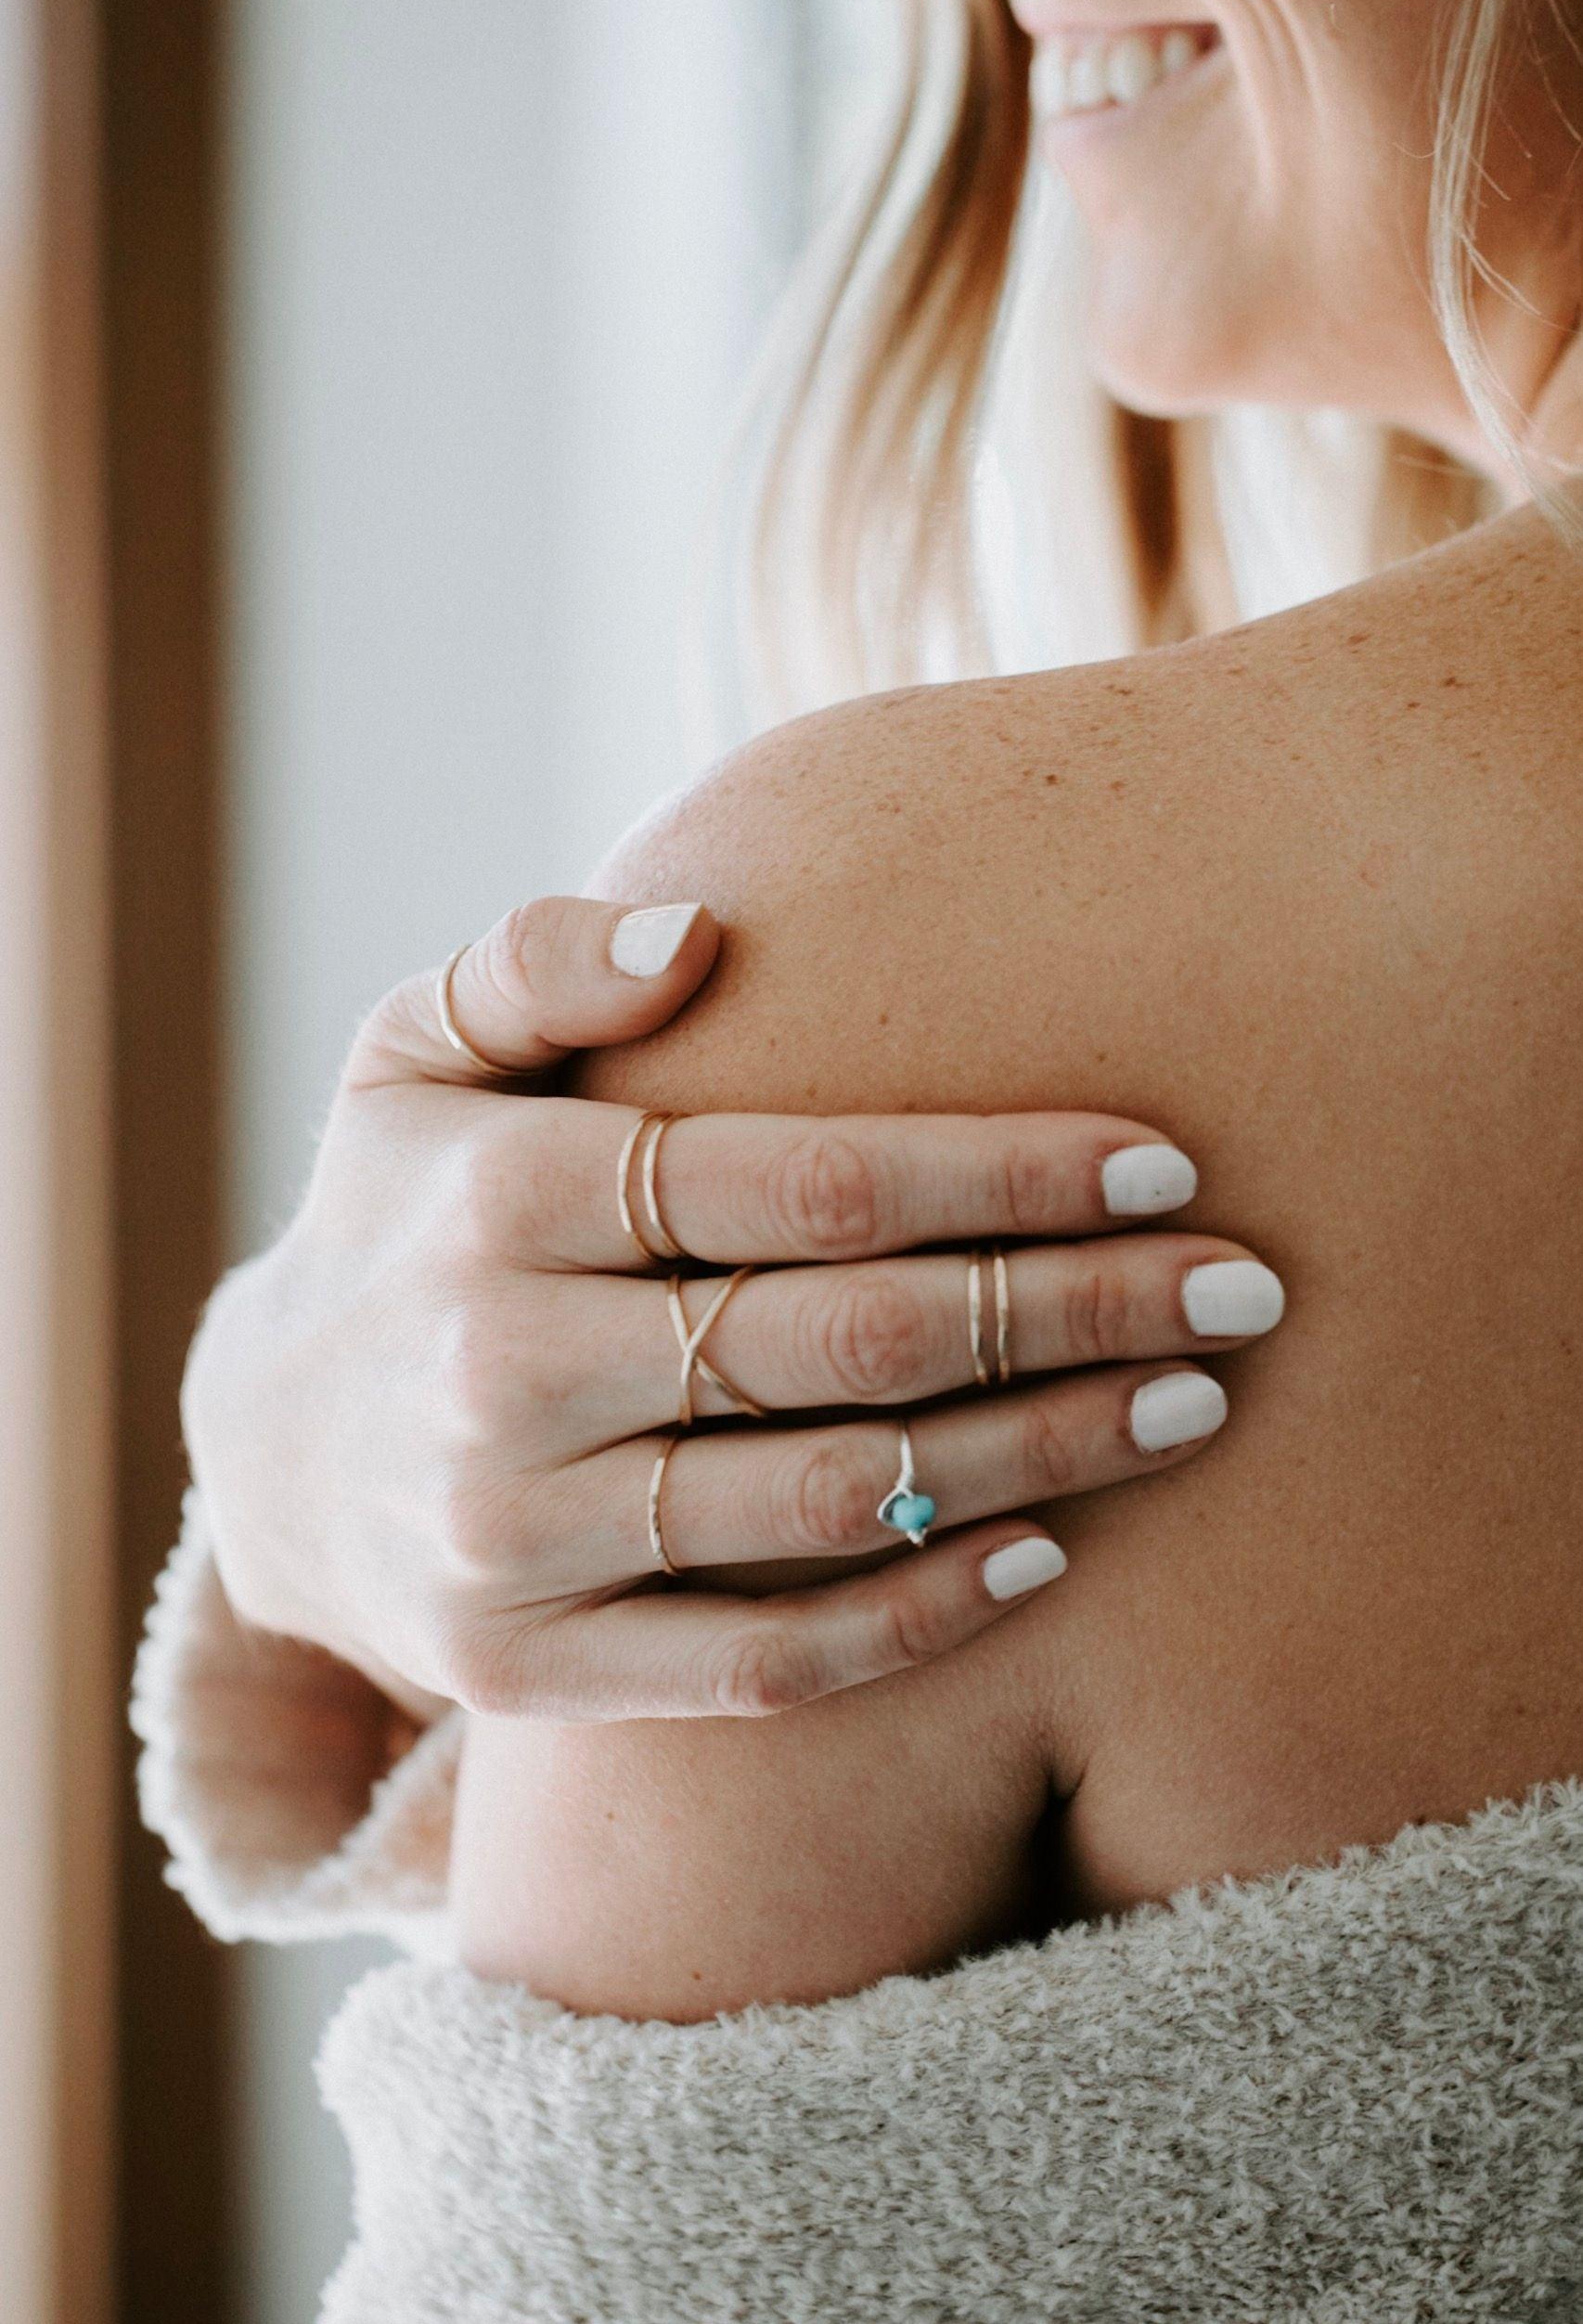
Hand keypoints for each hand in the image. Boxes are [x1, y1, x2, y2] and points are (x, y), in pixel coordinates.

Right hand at [183, 895, 1283, 1721]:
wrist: (266, 1456)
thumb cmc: (399, 1218)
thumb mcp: (409, 1053)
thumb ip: (537, 962)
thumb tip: (700, 928)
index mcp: (500, 1196)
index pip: (809, 1181)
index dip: (1005, 1168)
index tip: (1164, 1157)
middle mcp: (505, 1372)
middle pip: (857, 1341)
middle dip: (1076, 1306)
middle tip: (1244, 1286)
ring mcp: (516, 1541)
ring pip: (841, 1500)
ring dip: (1045, 1456)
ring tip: (1193, 1405)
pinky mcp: (538, 1672)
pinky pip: (769, 1661)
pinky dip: (922, 1616)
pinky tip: (1051, 1560)